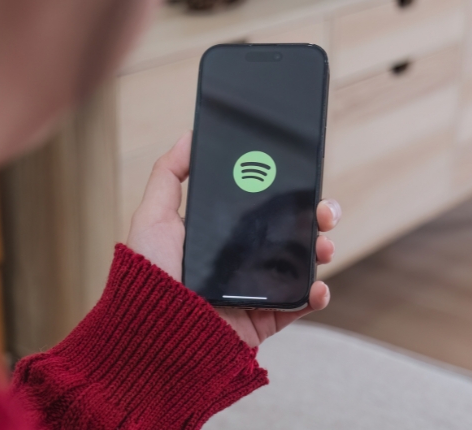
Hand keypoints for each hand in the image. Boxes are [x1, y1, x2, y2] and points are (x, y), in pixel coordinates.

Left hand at [127, 132, 340, 347]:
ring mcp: (254, 291)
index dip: (284, 192)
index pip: (260, 208)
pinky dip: (315, 295)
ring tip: (324, 244)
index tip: (301, 178)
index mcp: (219, 236)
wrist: (153, 334)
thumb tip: (189, 136)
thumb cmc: (147, 276)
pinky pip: (297, 306)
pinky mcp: (262, 320)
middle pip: (288, 232)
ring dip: (320, 249)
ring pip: (299, 265)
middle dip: (313, 217)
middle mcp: (239, 261)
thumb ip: (168, 175)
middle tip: (323, 210)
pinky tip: (318, 285)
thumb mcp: (152, 217)